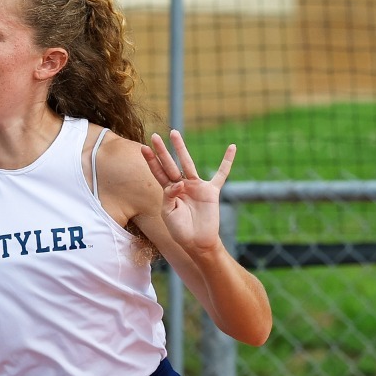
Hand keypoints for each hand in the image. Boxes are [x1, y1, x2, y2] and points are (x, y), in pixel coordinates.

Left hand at [144, 130, 234, 255]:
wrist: (197, 243)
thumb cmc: (180, 230)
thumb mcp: (168, 213)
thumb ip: (169, 196)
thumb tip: (179, 182)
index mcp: (169, 192)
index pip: (158, 172)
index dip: (151, 161)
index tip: (143, 147)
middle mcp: (181, 186)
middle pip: (170, 164)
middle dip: (162, 151)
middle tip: (154, 136)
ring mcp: (196, 186)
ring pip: (187, 163)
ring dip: (180, 148)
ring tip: (174, 133)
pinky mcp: (211, 191)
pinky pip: (221, 174)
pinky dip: (227, 161)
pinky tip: (232, 147)